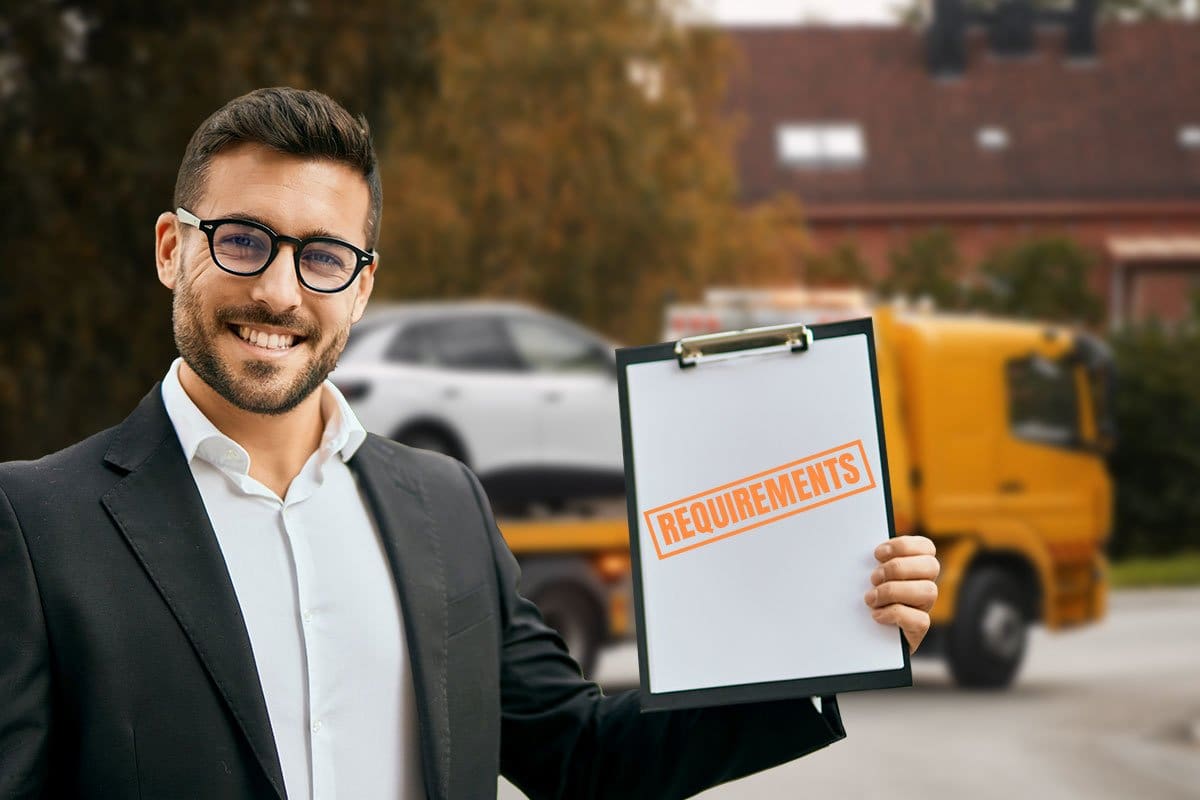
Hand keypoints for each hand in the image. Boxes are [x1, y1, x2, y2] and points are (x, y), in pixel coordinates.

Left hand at [864, 535, 938, 652]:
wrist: (858, 637)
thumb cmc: (862, 598)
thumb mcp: (864, 576)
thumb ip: (871, 561)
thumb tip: (858, 547)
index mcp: (914, 567)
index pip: (926, 547)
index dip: (904, 546)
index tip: (877, 554)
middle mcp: (924, 585)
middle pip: (931, 566)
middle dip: (898, 568)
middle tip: (873, 577)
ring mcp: (923, 608)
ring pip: (928, 591)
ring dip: (894, 591)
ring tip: (871, 598)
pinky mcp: (918, 630)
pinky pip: (920, 620)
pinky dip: (895, 614)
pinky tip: (876, 615)